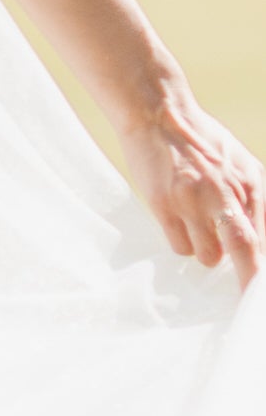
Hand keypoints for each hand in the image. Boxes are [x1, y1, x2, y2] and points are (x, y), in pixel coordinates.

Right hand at [117, 91, 265, 286]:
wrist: (160, 115)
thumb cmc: (203, 142)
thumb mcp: (242, 165)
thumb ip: (256, 201)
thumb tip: (262, 241)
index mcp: (252, 183)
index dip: (263, 266)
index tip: (261, 288)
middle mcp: (227, 192)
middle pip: (245, 250)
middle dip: (249, 280)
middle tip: (249, 300)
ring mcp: (195, 200)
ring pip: (209, 255)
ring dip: (208, 252)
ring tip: (200, 230)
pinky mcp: (166, 205)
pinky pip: (181, 247)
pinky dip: (185, 243)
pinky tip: (181, 224)